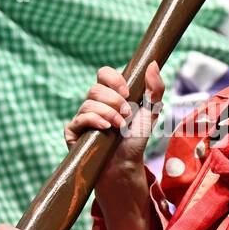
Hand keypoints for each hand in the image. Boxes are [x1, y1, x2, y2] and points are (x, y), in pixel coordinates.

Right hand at [64, 61, 164, 186]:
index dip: (114, 79)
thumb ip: (155, 89)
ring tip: (119, 127)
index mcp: (110, 95)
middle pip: (96, 88)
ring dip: (108, 114)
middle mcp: (94, 104)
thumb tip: (152, 63)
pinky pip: (79, 119)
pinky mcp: (73, 133)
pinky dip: (93, 121)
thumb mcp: (150, 113)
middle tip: (126, 115)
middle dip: (114, 101)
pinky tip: (105, 128)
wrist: (126, 166)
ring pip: (88, 103)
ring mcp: (82, 118)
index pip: (104, 74)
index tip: (127, 92)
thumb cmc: (135, 141)